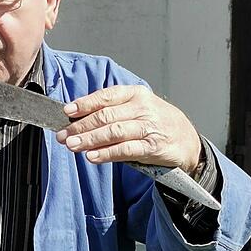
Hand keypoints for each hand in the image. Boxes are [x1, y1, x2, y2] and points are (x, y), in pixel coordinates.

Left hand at [55, 85, 200, 173]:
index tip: (67, 111)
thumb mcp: (139, 107)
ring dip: (89, 139)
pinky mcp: (153, 147)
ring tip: (72, 145)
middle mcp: (142, 108)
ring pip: (113, 132)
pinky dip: (106, 153)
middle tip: (62, 134)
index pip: (106, 96)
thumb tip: (79, 119)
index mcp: (136, 94)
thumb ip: (114, 110)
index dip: (85, 103)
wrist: (188, 141)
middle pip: (106, 116)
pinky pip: (125, 150)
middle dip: (81, 126)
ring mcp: (148, 127)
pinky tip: (92, 156)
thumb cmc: (157, 122)